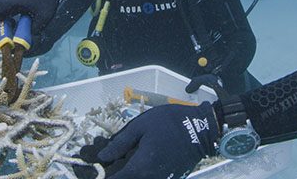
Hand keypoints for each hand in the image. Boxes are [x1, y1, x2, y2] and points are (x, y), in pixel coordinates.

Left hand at [90, 102, 219, 178]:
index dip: (102, 177)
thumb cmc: (169, 123)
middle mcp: (150, 178)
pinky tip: (137, 159)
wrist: (202, 128)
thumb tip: (102, 158)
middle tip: (105, 163)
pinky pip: (149, 177)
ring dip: (128, 172)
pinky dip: (139, 172)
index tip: (94, 171)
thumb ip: (120, 143)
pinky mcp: (169, 178)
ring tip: (122, 158)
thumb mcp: (141, 126)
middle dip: (114, 174)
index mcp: (140, 167)